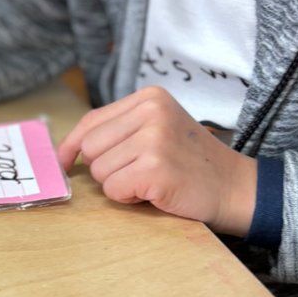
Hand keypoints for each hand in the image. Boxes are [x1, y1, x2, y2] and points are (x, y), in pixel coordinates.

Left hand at [57, 86, 257, 235]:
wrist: (234, 187)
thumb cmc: (189, 163)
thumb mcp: (157, 129)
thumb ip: (119, 130)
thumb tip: (67, 149)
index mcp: (149, 97)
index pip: (91, 121)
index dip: (72, 145)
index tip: (63, 161)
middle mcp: (151, 111)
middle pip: (91, 148)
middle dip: (105, 169)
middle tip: (138, 173)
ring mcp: (154, 139)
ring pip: (100, 172)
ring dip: (119, 185)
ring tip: (151, 181)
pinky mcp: (155, 168)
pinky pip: (114, 190)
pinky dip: (129, 199)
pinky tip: (154, 193)